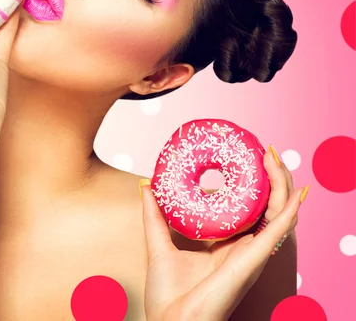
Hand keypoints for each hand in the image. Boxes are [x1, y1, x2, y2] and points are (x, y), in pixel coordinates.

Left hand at [140, 148, 304, 320]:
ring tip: (273, 157)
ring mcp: (251, 254)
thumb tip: (147, 185)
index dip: (254, 183)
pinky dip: (289, 210)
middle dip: (272, 177)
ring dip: (281, 184)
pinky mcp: (252, 260)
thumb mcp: (159, 244)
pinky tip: (296, 192)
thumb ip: (154, 215)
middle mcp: (244, 247)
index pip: (249, 208)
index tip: (249, 155)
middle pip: (268, 206)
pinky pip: (278, 231)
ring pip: (278, 213)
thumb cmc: (168, 295)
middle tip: (264, 149)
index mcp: (227, 244)